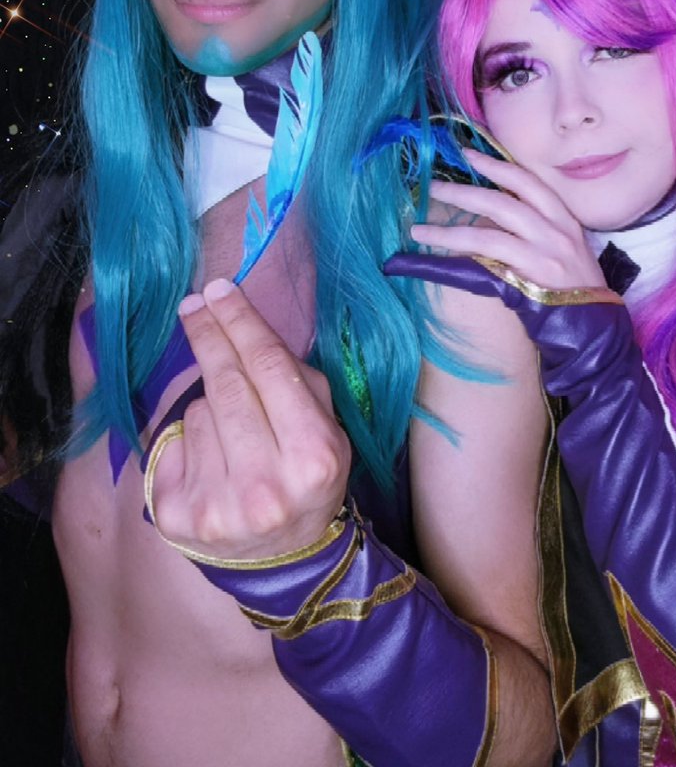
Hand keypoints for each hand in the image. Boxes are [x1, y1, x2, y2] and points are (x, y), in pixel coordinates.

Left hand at [147, 279, 350, 561]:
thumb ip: (296, 378)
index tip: (218, 289)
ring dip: (210, 403)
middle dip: (209, 335)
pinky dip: (190, 438)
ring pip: (198, 412)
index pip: (268, 368)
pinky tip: (211, 457)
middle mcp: (265, 487)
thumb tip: (241, 323)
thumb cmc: (306, 476)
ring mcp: (217, 506)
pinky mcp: (178, 519)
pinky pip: (174, 444)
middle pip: (226, 384)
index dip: (240, 322)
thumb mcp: (326, 428)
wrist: (284, 559)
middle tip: (195, 304)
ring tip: (233, 429)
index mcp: (312, 457)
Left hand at [412, 148, 607, 291]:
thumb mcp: (565, 248)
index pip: (529, 182)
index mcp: (565, 218)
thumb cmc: (574, 287)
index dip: (497, 165)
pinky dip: (460, 256)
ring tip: (419, 228)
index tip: (468, 154)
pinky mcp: (532, 278)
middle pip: (504, 201)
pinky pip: (488, 262)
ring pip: (490, 232)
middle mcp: (557, 231)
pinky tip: (437, 256)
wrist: (594, 325)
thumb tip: (492, 214)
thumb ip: (537, 228)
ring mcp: (545, 254)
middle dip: (464, 190)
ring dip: (450, 229)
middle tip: (433, 185)